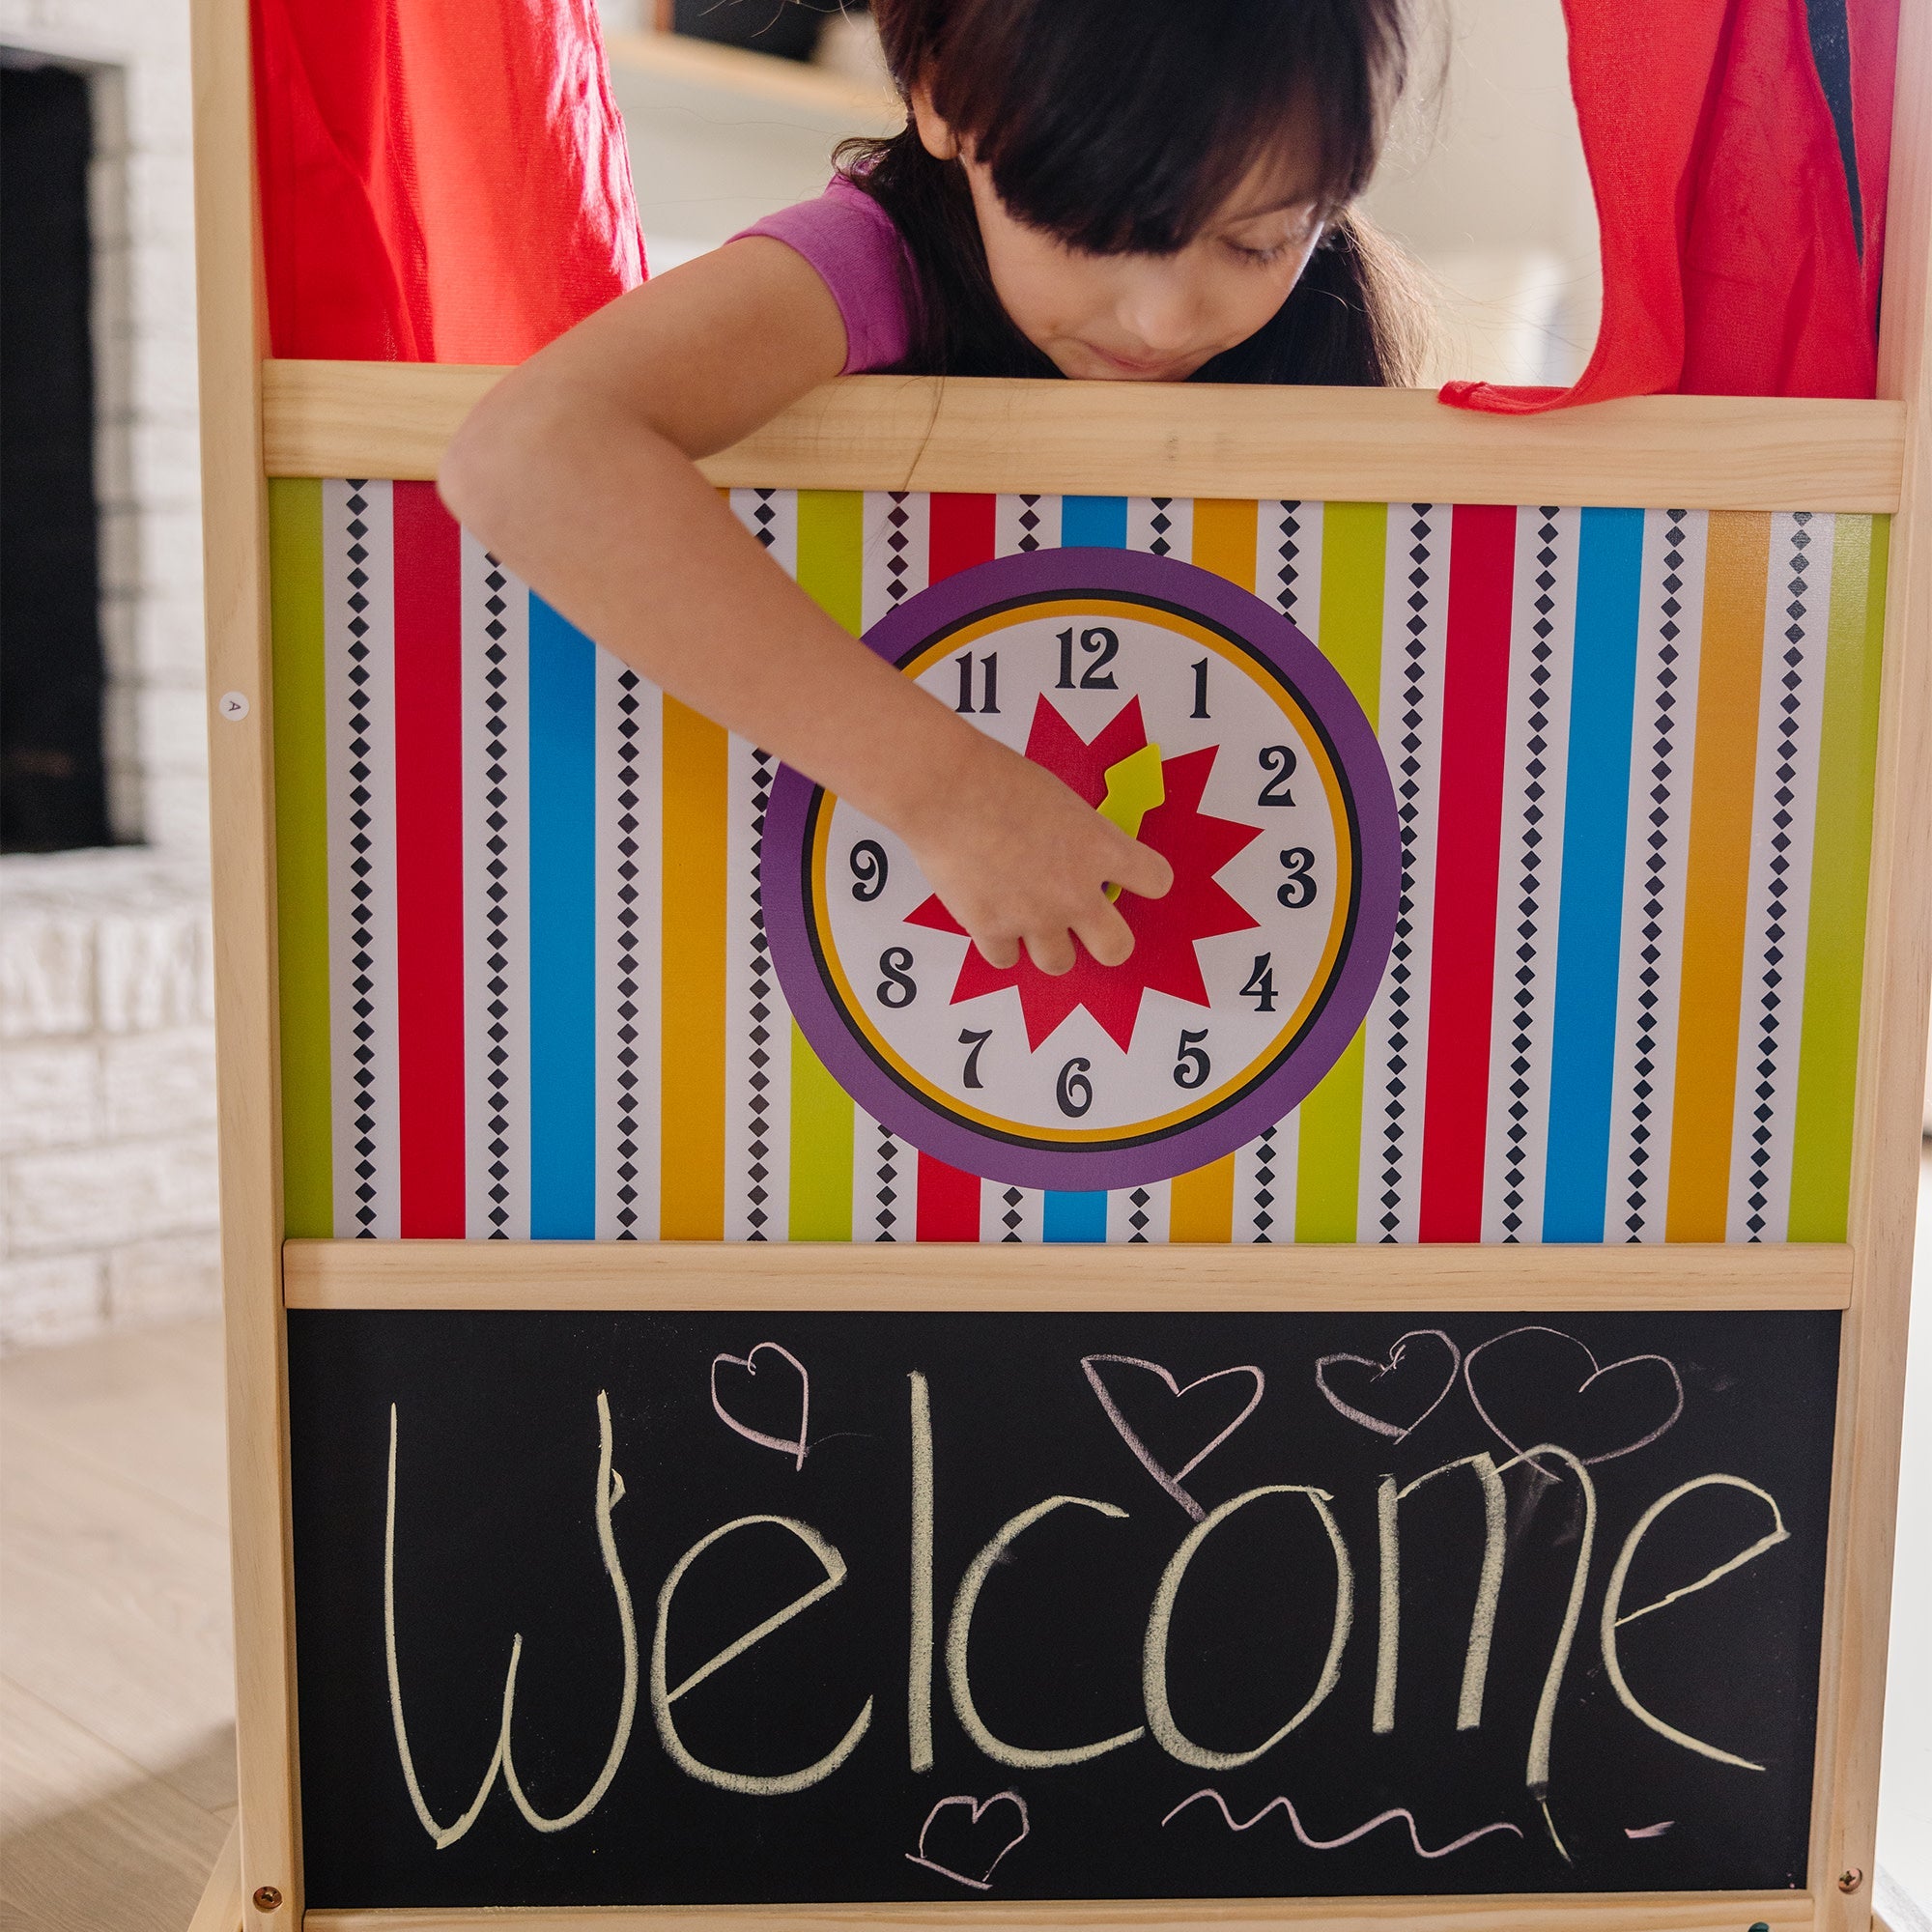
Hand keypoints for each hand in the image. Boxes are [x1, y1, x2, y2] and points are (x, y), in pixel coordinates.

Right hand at [899, 735, 1172, 973]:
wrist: (945, 789)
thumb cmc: (996, 778)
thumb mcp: (1060, 800)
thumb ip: (1077, 838)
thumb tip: (1073, 858)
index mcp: (1100, 847)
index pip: (1155, 881)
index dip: (1144, 880)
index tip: (1129, 878)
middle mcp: (1075, 891)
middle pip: (1116, 949)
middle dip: (1104, 940)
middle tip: (1086, 925)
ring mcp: (1034, 916)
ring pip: (1058, 963)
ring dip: (1046, 944)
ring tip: (1028, 919)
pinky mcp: (991, 929)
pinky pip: (1006, 959)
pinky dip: (1000, 942)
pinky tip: (992, 916)